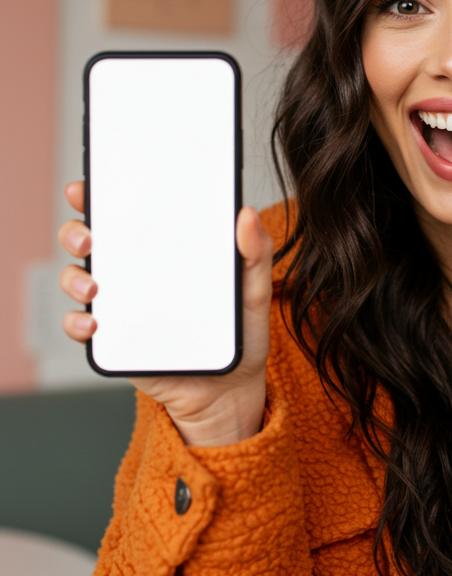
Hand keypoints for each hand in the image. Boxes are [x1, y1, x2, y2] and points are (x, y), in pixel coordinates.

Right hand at [58, 182, 272, 446]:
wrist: (229, 390)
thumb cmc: (237, 335)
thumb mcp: (253, 292)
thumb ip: (255, 254)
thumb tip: (248, 213)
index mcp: (164, 250)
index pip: (126, 213)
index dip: (100, 194)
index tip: (89, 185)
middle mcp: (134, 272)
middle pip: (89, 240)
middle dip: (75, 231)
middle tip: (88, 237)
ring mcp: (119, 305)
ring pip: (77, 279)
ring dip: (73, 277)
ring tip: (93, 286)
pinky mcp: (114, 339)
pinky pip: (81, 326)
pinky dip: (77, 322)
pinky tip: (93, 321)